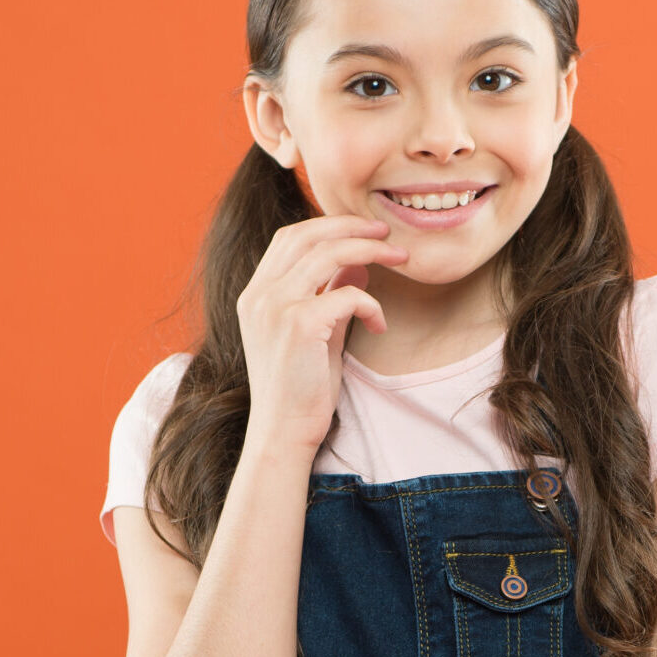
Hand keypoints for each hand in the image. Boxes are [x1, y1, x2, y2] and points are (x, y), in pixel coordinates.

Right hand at [236, 213, 409, 452]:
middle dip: (352, 226)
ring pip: (329, 253)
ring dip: (370, 250)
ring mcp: (275, 306)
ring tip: (400, 258)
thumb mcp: (318, 332)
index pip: (291, 237)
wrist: (283, 432)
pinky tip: (380, 324)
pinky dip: (371, 304)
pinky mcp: (299, 324)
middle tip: (387, 232)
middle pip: (308, 234)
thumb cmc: (301, 388)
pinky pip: (348, 294)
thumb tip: (359, 262)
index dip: (329, 225)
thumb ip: (331, 294)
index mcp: (257, 293)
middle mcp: (260, 294)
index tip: (365, 230)